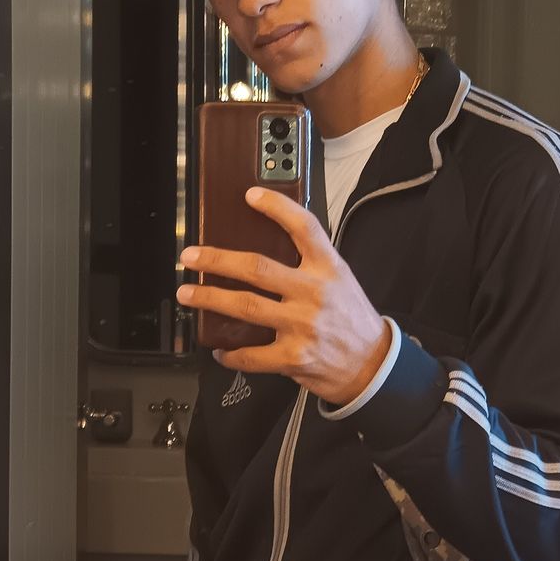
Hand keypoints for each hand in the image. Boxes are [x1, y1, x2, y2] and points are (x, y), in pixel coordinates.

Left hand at [176, 188, 390, 405]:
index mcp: (329, 269)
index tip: (251, 195)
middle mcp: (314, 294)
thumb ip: (311, 263)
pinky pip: (252, 355)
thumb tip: (266, 248)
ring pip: (246, 307)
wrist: (372, 365)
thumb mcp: (341, 280)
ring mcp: (302, 326)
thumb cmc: (352, 319)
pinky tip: (220, 348)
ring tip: (187, 294)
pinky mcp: (293, 357)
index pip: (304, 228)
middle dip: (217, 260)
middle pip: (257, 268)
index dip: (277, 208)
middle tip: (191, 256)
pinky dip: (231, 353)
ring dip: (210, 299)